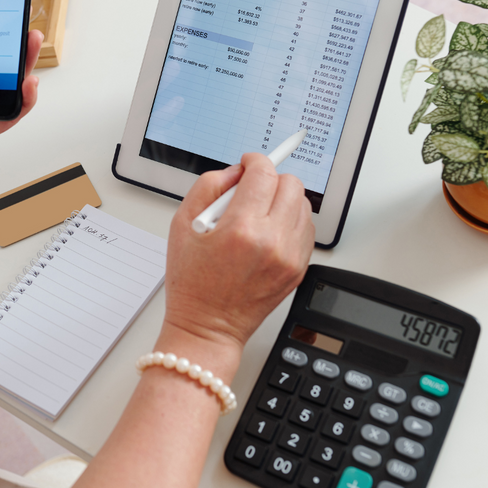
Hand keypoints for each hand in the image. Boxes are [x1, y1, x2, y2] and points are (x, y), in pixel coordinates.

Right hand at [163, 153, 314, 364]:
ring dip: (283, 199)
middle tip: (252, 189)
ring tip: (259, 212)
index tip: (248, 163)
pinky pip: (306, 229)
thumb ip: (208, 187)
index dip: (255, 161)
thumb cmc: (192, 282)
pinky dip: (291, 221)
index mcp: (241, 228)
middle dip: (271, 179)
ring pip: (303, 205)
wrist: (208, 327)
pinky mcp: (298, 269)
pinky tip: (269, 230)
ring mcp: (289, 257)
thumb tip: (235, 173)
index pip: (263, 174)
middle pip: (291, 185)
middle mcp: (271, 242)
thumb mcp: (181, 225)